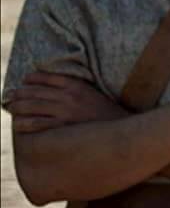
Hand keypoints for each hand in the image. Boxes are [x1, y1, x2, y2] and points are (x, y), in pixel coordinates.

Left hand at [7, 72, 129, 132]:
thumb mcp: (91, 93)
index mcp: (76, 85)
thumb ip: (74, 87)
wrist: (119, 130)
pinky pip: (36, 123)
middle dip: (20, 93)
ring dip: (17, 106)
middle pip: (36, 91)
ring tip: (12, 107)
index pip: (47, 77)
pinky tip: (18, 123)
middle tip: (11, 95)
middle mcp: (69, 96)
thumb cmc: (104, 112)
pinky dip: (23, 123)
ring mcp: (65, 112)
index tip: (25, 81)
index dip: (32, 78)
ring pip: (32, 106)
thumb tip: (53, 86)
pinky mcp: (62, 127)